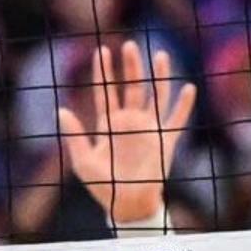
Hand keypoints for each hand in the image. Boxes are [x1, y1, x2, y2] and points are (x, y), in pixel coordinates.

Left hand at [56, 38, 194, 228]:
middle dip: (130, 67)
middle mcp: (130, 122)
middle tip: (129, 45)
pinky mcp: (165, 142)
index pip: (105, 92)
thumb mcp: (82, 161)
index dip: (103, 72)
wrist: (127, 206)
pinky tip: (188, 87)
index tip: (101, 50)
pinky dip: (183, 105)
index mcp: (109, 125)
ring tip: (160, 55)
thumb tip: (61, 109)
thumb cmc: (103, 186)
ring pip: (155, 96)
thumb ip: (74, 135)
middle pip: (131, 87)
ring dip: (159, 77)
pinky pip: (176, 120)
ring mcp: (148, 130)